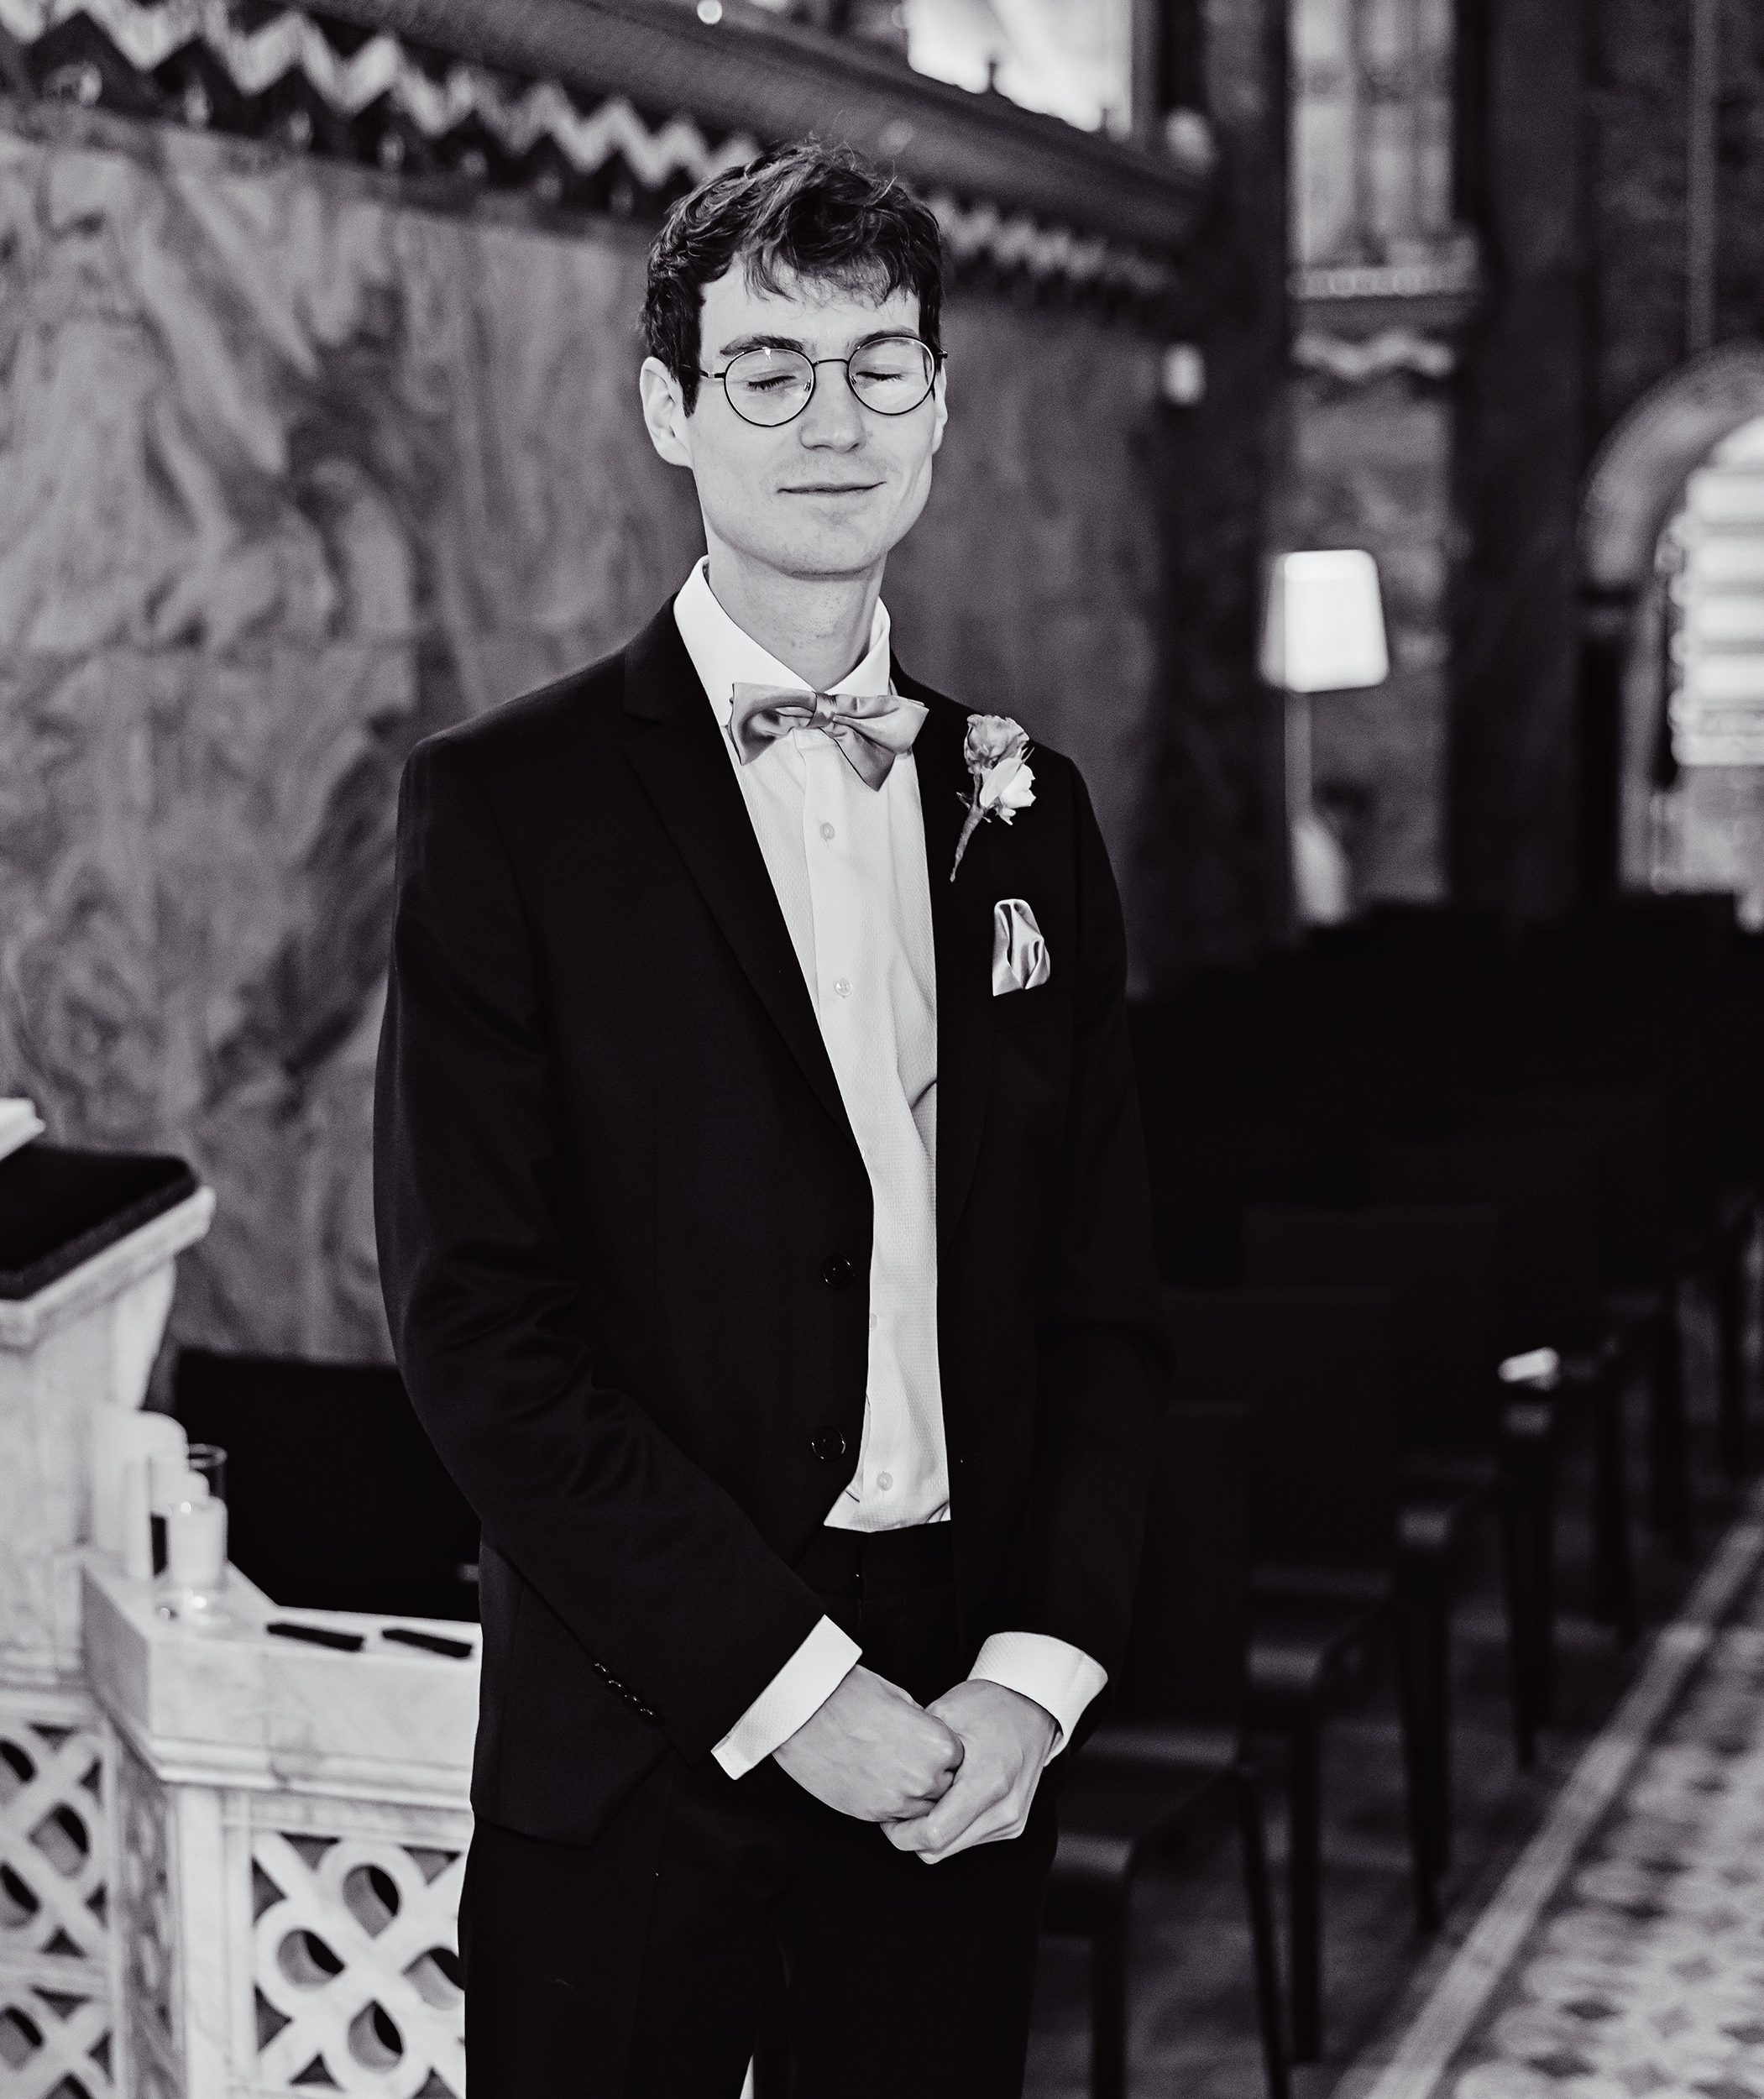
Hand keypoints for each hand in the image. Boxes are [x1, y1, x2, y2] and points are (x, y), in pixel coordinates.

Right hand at [773, 1664, 964, 1822]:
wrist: (807, 1714)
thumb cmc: (851, 1697)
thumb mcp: (899, 1698)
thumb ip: (921, 1724)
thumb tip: (925, 1733)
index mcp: (939, 1745)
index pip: (957, 1758)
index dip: (940, 1749)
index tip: (923, 1741)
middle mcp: (925, 1778)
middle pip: (943, 1787)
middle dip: (930, 1774)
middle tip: (905, 1756)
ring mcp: (898, 1800)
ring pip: (920, 1808)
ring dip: (911, 1794)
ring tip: (888, 1769)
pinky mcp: (872, 1813)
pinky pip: (893, 1817)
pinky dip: (888, 1803)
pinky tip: (873, 1780)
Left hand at [883, 1679, 1055, 1863]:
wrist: (1033, 1709)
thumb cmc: (993, 1706)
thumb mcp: (947, 1713)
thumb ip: (918, 1749)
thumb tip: (889, 1776)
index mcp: (987, 1783)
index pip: (933, 1834)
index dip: (901, 1833)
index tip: (887, 1816)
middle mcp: (1003, 1811)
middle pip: (940, 1850)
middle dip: (911, 1835)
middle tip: (898, 1808)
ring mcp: (1010, 1822)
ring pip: (952, 1849)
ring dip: (931, 1831)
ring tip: (923, 1798)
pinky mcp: (1011, 1826)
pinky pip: (968, 1840)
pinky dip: (950, 1826)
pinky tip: (945, 1799)